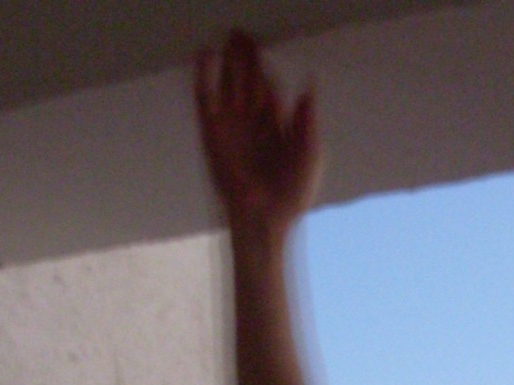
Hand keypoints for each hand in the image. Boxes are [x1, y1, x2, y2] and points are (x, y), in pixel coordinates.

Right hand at [195, 31, 321, 246]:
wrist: (264, 220)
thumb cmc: (291, 196)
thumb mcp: (310, 156)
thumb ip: (309, 122)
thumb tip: (309, 87)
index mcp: (277, 127)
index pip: (270, 89)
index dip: (265, 69)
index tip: (261, 53)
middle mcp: (253, 124)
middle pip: (247, 82)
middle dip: (244, 59)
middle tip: (240, 34)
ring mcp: (232, 128)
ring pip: (228, 85)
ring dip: (227, 62)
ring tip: (227, 38)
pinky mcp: (212, 135)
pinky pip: (205, 100)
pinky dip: (203, 78)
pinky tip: (205, 56)